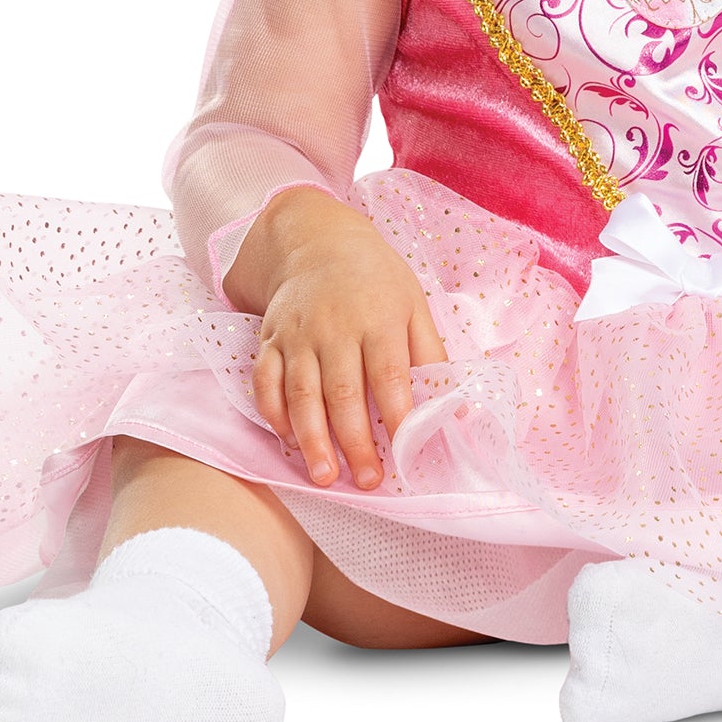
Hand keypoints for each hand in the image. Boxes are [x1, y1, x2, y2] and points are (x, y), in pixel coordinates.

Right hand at [243, 188, 447, 488]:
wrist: (319, 241)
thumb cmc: (377, 280)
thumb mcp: (415, 305)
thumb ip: (432, 356)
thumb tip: (455, 408)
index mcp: (379, 320)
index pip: (390, 376)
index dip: (398, 418)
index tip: (406, 454)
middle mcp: (335, 329)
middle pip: (344, 393)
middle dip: (355, 442)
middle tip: (368, 480)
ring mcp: (298, 335)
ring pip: (301, 394)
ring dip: (312, 439)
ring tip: (325, 476)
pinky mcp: (270, 340)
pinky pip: (266, 383)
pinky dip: (275, 415)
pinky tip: (289, 443)